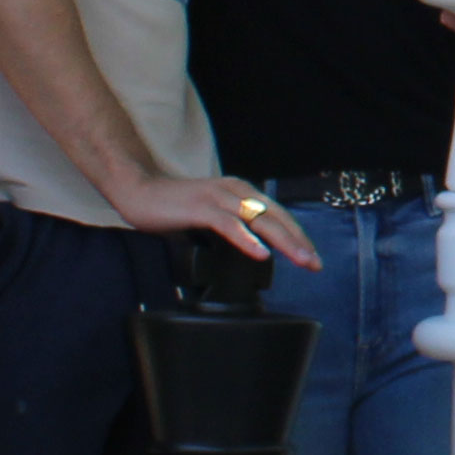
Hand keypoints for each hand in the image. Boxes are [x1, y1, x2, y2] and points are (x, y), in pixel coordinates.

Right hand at [118, 171, 320, 268]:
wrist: (139, 191)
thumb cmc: (175, 206)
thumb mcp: (213, 214)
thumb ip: (234, 224)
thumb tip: (255, 247)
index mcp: (241, 192)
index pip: (278, 214)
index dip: (298, 235)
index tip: (312, 256)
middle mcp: (236, 191)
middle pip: (276, 217)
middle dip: (299, 241)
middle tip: (315, 263)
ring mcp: (219, 198)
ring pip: (260, 220)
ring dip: (283, 241)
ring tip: (301, 259)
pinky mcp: (201, 207)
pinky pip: (229, 225)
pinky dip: (247, 240)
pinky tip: (260, 254)